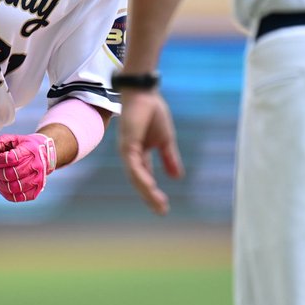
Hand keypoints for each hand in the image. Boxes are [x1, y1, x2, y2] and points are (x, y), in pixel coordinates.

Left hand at [0, 133, 55, 201]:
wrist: (47, 154)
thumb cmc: (28, 147)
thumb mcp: (14, 140)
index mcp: (30, 151)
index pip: (10, 159)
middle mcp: (35, 166)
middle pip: (11, 174)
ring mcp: (37, 179)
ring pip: (14, 187)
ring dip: (1, 184)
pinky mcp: (36, 190)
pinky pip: (19, 197)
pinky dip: (8, 194)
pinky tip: (4, 187)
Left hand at [117, 90, 182, 215]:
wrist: (145, 93)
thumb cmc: (152, 112)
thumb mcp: (165, 140)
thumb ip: (169, 158)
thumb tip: (177, 177)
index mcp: (139, 154)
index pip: (145, 177)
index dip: (153, 192)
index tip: (164, 206)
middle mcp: (131, 155)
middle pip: (139, 181)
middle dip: (150, 196)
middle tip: (162, 210)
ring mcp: (127, 151)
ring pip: (136, 177)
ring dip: (147, 191)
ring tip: (159, 203)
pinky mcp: (127, 145)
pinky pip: (134, 166)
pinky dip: (142, 177)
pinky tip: (151, 187)